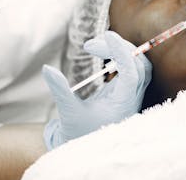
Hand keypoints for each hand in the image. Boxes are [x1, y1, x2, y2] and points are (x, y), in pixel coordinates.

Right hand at [43, 31, 151, 149]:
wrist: (87, 148)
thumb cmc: (79, 133)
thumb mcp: (68, 112)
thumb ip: (60, 90)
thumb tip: (47, 68)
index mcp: (124, 103)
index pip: (131, 72)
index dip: (121, 52)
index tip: (107, 35)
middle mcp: (133, 97)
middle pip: (138, 64)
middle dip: (118, 48)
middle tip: (90, 45)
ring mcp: (132, 93)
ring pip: (139, 64)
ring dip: (122, 50)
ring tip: (97, 45)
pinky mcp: (127, 89)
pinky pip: (132, 67)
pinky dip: (121, 55)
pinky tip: (102, 52)